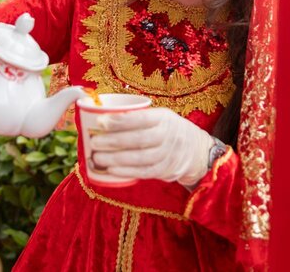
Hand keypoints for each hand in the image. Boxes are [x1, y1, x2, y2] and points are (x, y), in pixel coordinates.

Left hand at [90, 107, 216, 185]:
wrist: (195, 150)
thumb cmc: (168, 129)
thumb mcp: (160, 116)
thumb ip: (138, 116)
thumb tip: (102, 116)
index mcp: (164, 118)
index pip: (141, 118)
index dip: (120, 121)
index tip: (101, 122)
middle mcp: (167, 136)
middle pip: (138, 139)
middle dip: (113, 141)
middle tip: (94, 142)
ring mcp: (167, 154)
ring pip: (139, 158)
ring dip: (116, 158)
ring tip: (97, 157)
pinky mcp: (164, 170)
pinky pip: (143, 172)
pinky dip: (126, 172)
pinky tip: (111, 169)